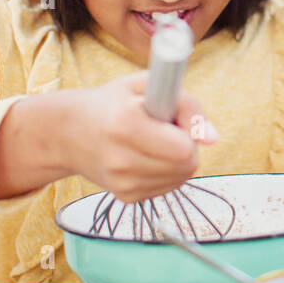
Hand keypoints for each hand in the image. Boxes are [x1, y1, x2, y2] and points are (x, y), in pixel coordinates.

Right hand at [68, 73, 216, 201]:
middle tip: (165, 129)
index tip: (173, 118)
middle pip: (187, 165)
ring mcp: (122, 183)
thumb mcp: (147, 85)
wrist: (70, 133)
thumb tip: (212, 138)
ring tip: (153, 141)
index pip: (184, 147)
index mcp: (124, 125)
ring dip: (178, 159)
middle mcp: (121, 160)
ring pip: (181, 177)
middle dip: (186, 145)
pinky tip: (146, 156)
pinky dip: (166, 171)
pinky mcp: (126, 197)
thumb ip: (187, 103)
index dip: (188, 130)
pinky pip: (168, 186)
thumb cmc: (114, 103)